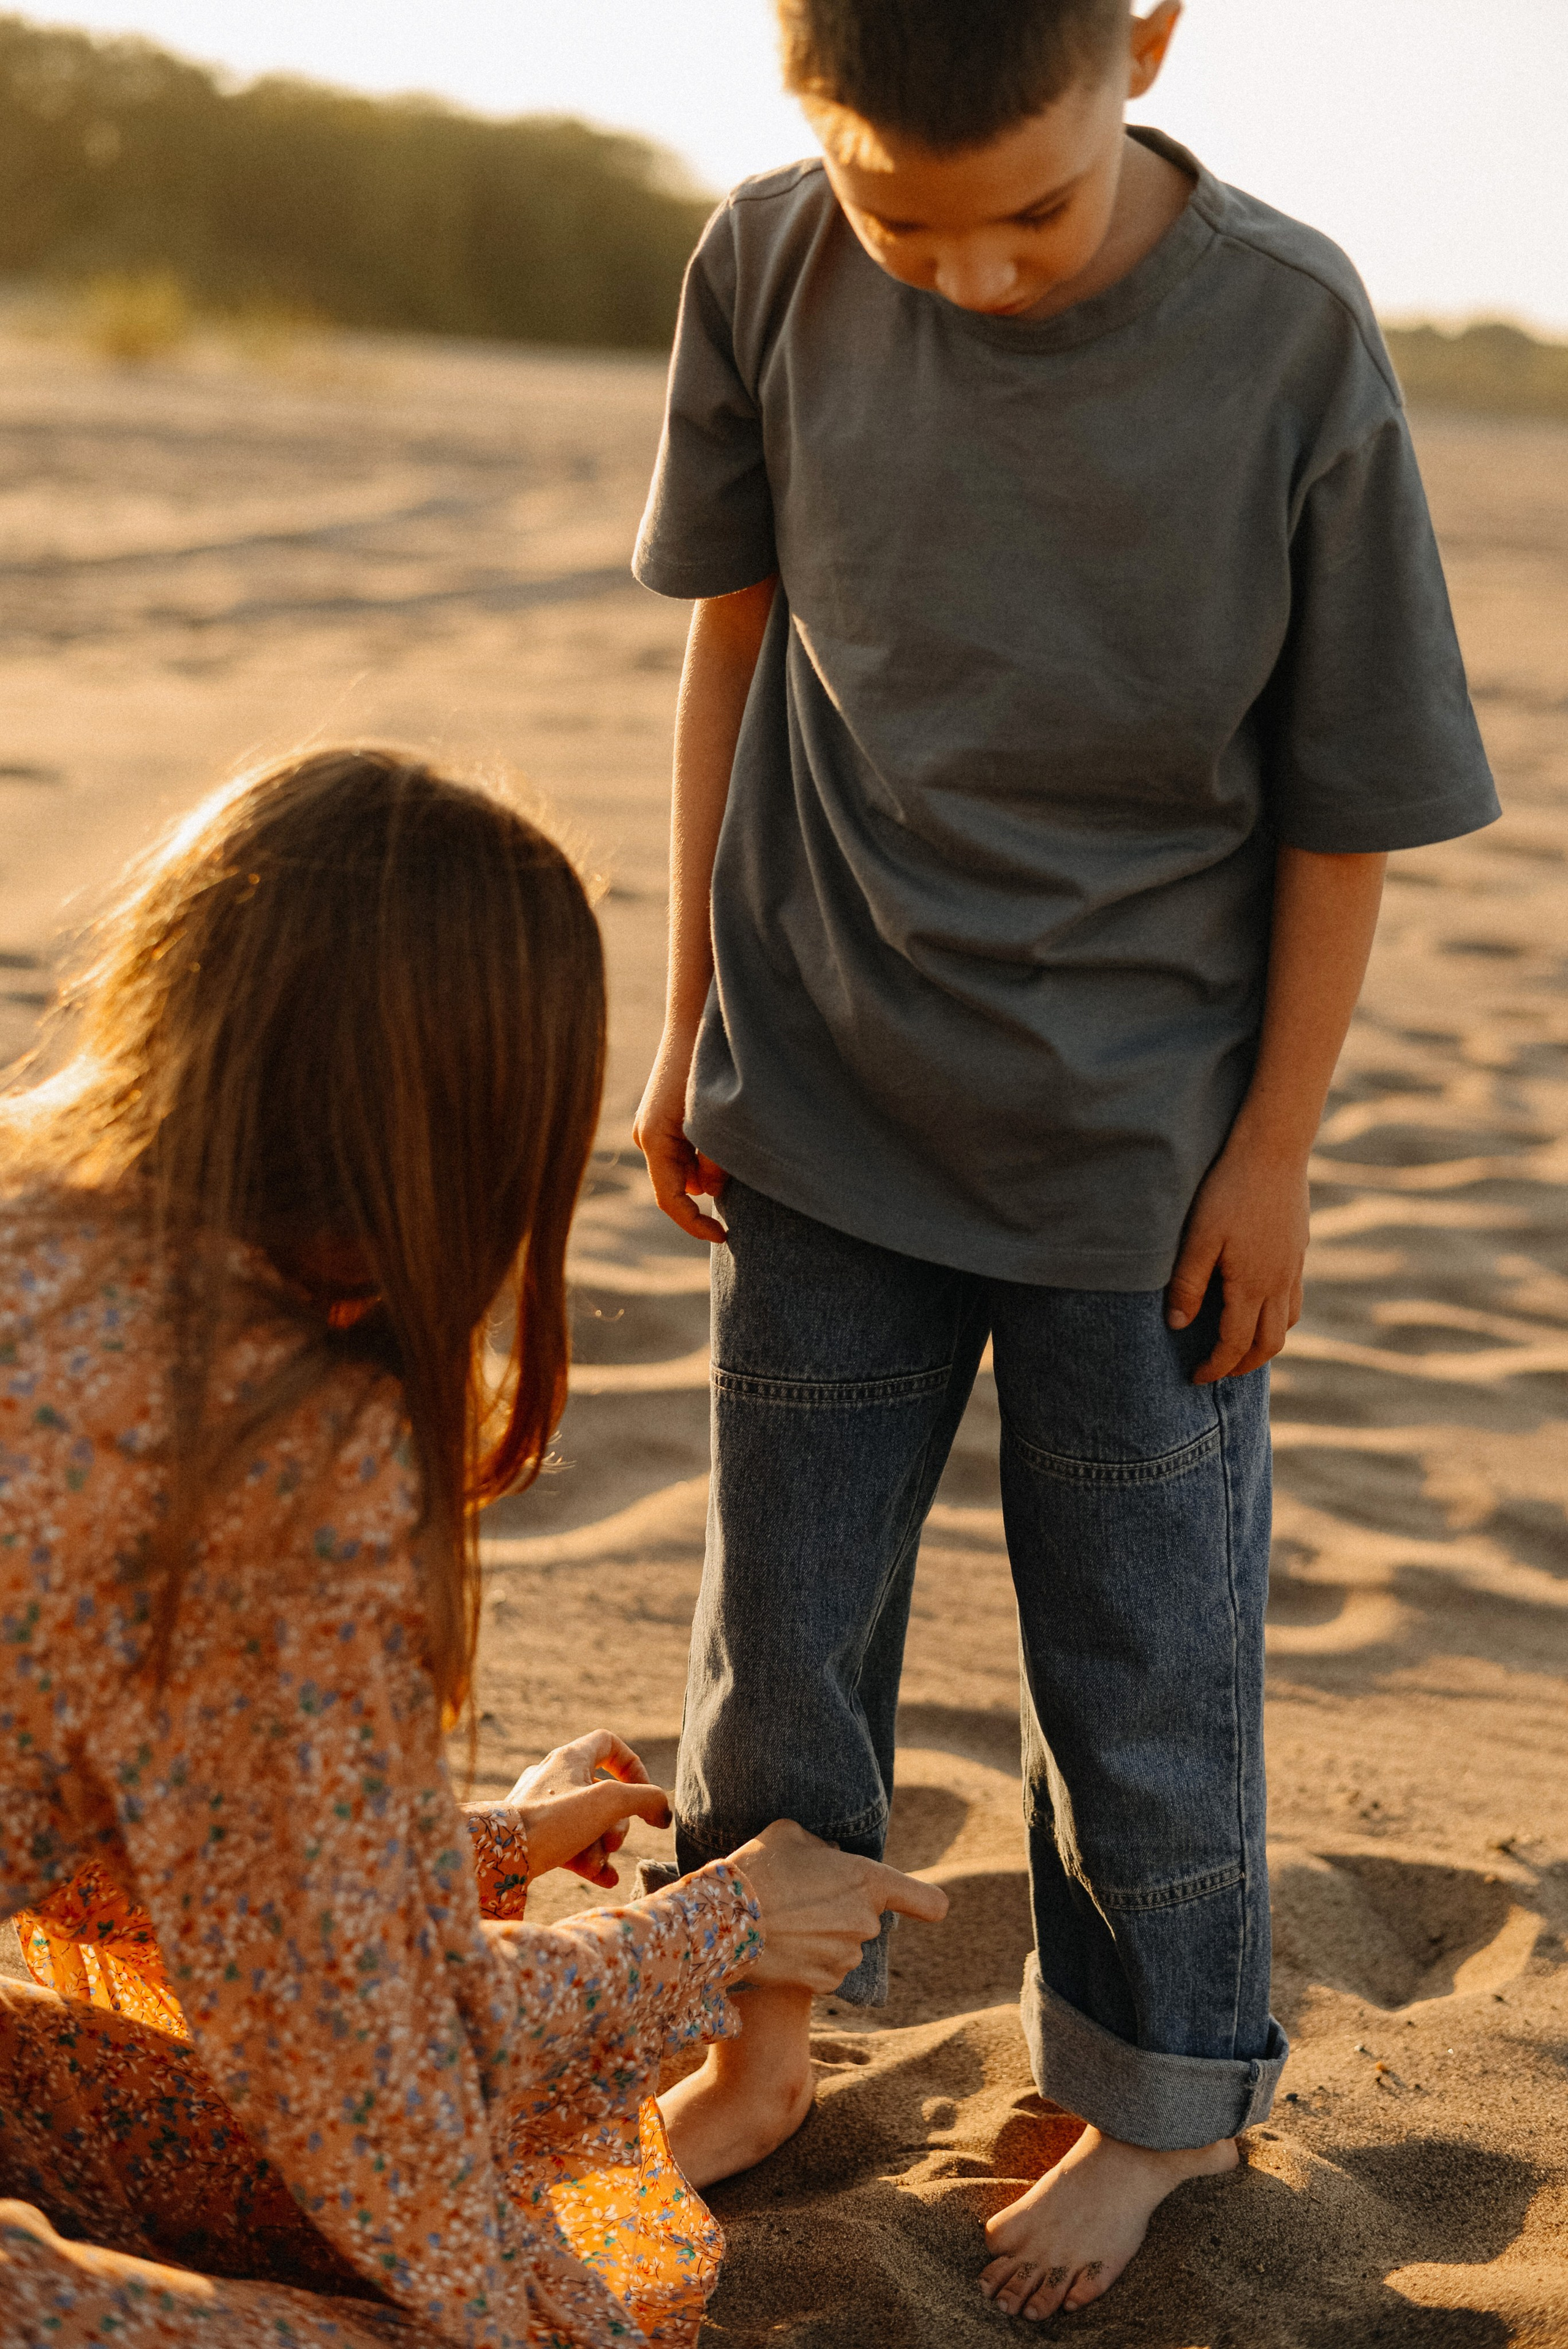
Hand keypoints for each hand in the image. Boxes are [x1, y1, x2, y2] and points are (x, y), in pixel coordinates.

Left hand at [505, 1730, 671, 1887]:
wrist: (501, 1857)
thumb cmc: (556, 1820)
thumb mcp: (611, 1802)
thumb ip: (646, 1799)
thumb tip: (662, 1811)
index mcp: (569, 1758)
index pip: (607, 1743)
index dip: (632, 1765)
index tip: (642, 1792)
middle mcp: (553, 1778)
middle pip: (603, 1794)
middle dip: (617, 1823)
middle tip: (614, 1841)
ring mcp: (542, 1808)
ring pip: (588, 1824)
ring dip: (603, 1846)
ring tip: (600, 1864)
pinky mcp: (534, 1837)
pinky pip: (571, 1846)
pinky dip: (590, 1860)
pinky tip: (605, 1878)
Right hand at [632, 1035, 729, 1244]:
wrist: (694, 1019)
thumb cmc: (705, 1066)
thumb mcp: (715, 1121)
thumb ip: (715, 1161)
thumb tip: (709, 1190)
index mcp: (655, 1138)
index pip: (670, 1199)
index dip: (695, 1224)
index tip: (723, 1236)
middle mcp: (647, 1135)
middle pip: (675, 1184)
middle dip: (706, 1194)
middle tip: (741, 1188)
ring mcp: (652, 1125)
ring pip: (681, 1168)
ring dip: (706, 1173)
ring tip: (739, 1159)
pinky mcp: (662, 1116)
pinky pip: (682, 1150)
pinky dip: (703, 1157)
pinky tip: (727, 1142)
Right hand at [725, 1819, 948, 1991]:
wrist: (722, 1919)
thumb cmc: (758, 1867)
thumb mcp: (792, 1834)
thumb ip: (824, 1847)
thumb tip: (831, 1858)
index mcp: (868, 1882)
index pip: (928, 1901)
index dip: (926, 1903)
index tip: (919, 1905)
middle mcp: (866, 1923)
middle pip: (868, 1917)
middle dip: (844, 1908)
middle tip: (804, 1896)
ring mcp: (846, 1958)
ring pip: (846, 1944)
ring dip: (826, 1935)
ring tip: (787, 1919)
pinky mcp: (824, 1983)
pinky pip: (827, 1969)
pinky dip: (811, 1959)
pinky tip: (783, 1944)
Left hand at [1166, 1137, 1308, 1383]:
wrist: (1273, 1150)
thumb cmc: (1229, 1190)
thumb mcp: (1198, 1237)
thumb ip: (1187, 1283)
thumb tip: (1177, 1325)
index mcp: (1252, 1286)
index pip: (1235, 1343)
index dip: (1215, 1366)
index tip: (1196, 1378)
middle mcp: (1279, 1283)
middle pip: (1269, 1344)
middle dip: (1243, 1365)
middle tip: (1218, 1372)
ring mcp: (1294, 1267)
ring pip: (1286, 1322)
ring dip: (1264, 1343)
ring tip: (1240, 1346)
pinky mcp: (1298, 1250)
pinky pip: (1294, 1298)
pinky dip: (1278, 1316)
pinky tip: (1259, 1304)